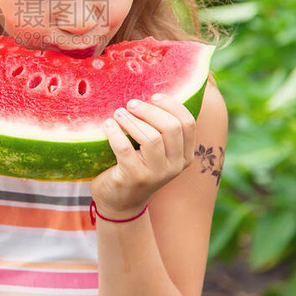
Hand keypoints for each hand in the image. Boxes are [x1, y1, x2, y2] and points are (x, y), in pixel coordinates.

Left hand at [90, 94, 196, 219]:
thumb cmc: (137, 165)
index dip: (171, 105)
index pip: (188, 123)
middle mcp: (175, 166)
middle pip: (171, 127)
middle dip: (149, 110)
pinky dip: (115, 132)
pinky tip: (108, 125)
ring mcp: (156, 174)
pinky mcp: (134, 178)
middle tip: (130, 104)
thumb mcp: (157, 150)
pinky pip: (125, 148)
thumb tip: (152, 94)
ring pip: (150, 137)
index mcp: (185, 155)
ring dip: (131, 120)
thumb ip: (161, 128)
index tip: (153, 97)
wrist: (120, 202)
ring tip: (118, 113)